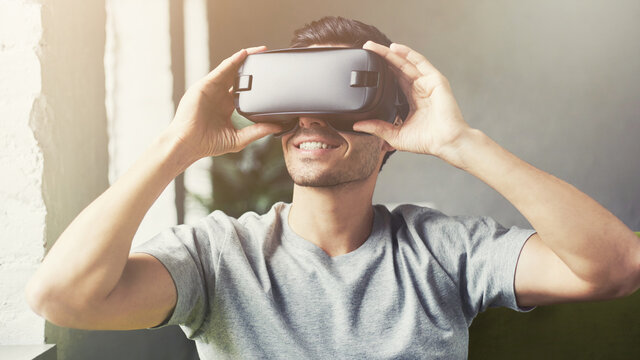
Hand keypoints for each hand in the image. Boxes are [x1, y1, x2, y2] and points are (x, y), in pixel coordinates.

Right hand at [165, 46, 282, 159]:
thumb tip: (277, 128)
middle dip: (252, 65)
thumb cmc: (207, 143)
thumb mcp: (239, 138)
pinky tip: (243, 54)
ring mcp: (212, 88)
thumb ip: (258, 131)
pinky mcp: (205, 85)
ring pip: (231, 68)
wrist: (188, 144)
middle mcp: (220, 95)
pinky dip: (232, 61)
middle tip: (267, 56)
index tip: (272, 77)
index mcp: (227, 106)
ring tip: (260, 51)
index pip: (244, 89)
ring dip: (245, 58)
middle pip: (238, 75)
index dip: (257, 82)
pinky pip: (221, 70)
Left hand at [354, 41, 473, 160]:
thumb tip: (357, 126)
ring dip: (390, 53)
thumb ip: (377, 128)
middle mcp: (418, 89)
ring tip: (373, 46)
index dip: (380, 73)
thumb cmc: (427, 141)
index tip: (365, 67)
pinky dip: (408, 54)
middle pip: (397, 69)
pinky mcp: (435, 80)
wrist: (446, 142)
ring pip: (405, 63)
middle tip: (366, 49)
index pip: (392, 81)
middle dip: (382, 59)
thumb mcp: (395, 135)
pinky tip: (395, 48)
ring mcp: (427, 83)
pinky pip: (420, 62)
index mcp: (410, 101)